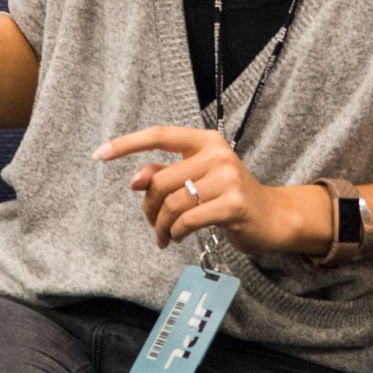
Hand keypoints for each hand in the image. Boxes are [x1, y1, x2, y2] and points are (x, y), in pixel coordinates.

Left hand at [95, 125, 324, 256]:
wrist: (272, 217)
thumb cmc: (229, 196)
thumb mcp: (198, 179)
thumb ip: (166, 174)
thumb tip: (135, 179)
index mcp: (206, 141)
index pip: (160, 135)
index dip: (127, 144)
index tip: (99, 153)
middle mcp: (217, 154)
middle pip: (161, 180)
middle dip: (149, 208)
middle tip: (152, 225)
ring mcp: (227, 178)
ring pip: (172, 203)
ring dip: (161, 226)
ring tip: (164, 236)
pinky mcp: (233, 204)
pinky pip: (187, 220)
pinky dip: (176, 233)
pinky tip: (177, 238)